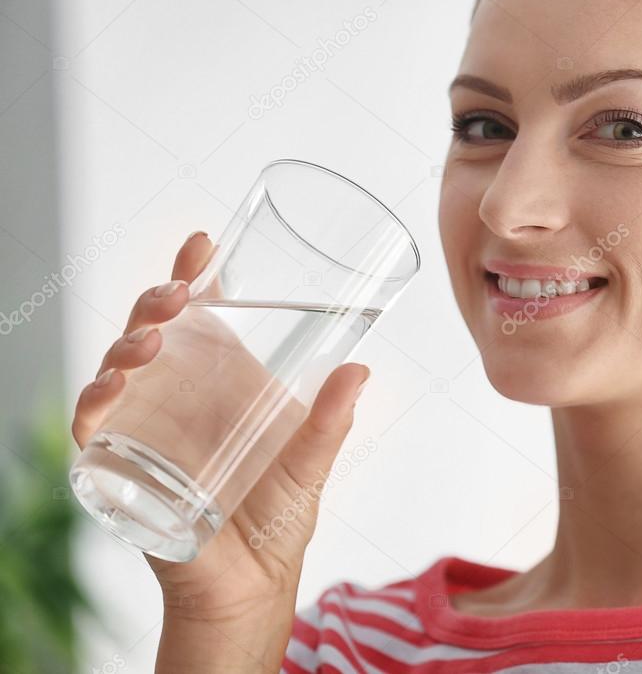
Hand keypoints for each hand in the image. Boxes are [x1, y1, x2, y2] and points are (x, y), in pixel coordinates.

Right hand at [72, 231, 369, 670]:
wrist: (248, 585)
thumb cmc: (278, 520)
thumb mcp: (309, 464)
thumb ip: (329, 421)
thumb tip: (360, 369)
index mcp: (223, 382)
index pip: (201, 317)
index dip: (194, 277)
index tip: (203, 244)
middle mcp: (181, 396)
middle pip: (155, 332)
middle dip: (157, 303)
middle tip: (177, 294)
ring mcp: (148, 427)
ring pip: (120, 368)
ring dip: (126, 345)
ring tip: (149, 342)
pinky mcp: (123, 466)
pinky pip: (95, 427)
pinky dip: (93, 405)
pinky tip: (109, 393)